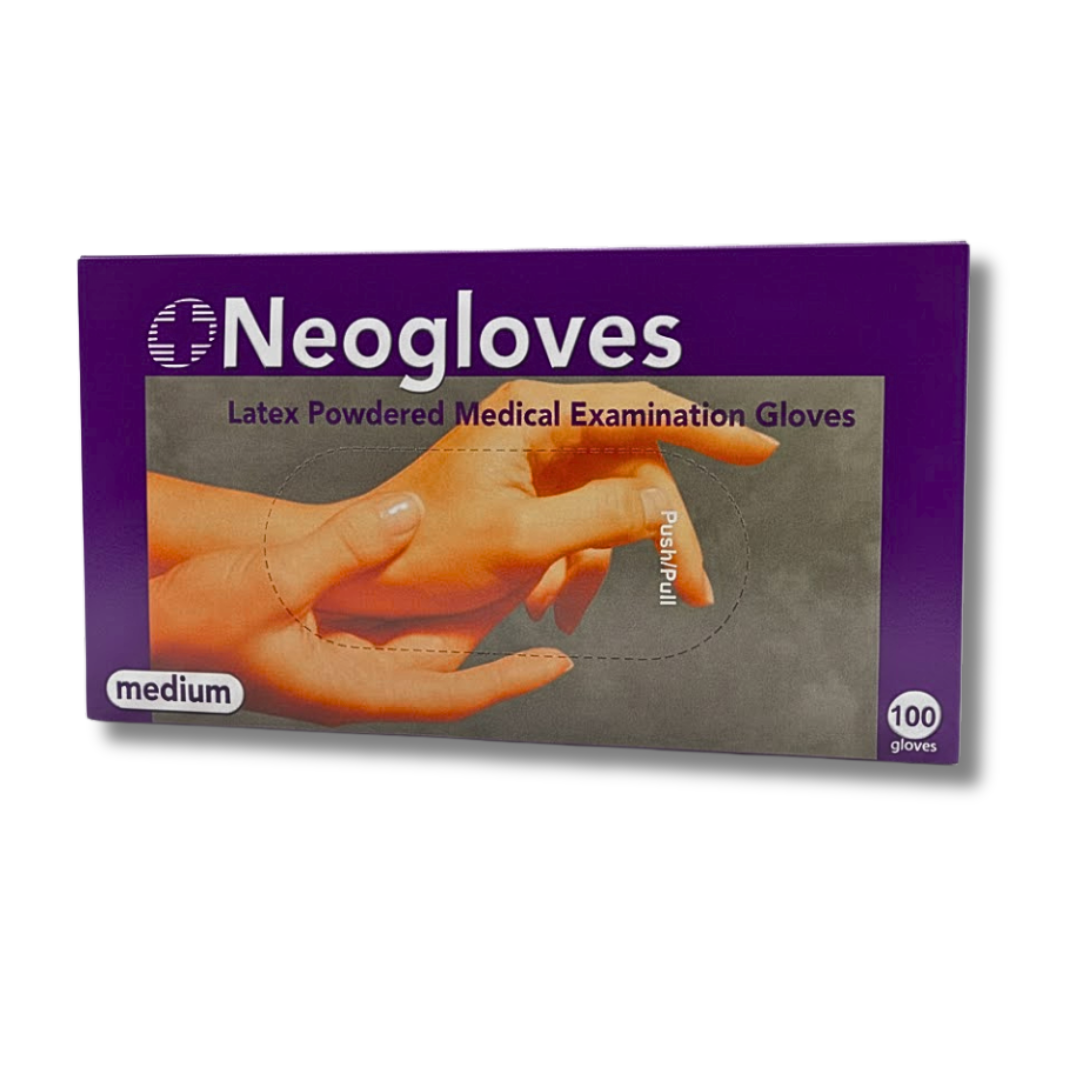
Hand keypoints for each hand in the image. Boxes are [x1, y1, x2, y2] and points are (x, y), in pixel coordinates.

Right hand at [150, 492, 571, 724]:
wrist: (142, 624)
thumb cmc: (189, 624)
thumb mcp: (267, 580)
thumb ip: (341, 548)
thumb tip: (408, 515)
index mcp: (346, 689)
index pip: (450, 693)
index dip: (508, 678)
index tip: (557, 664)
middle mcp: (349, 681)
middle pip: (445, 661)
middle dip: (495, 627)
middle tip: (539, 583)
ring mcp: (335, 663)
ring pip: (418, 640)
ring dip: (461, 609)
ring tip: (501, 569)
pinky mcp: (320, 639)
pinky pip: (386, 623)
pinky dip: (418, 596)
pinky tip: (429, 562)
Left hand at [313, 379, 778, 624]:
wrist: (363, 577)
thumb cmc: (422, 549)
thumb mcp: (519, 539)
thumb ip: (600, 517)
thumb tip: (663, 507)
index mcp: (535, 415)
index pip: (642, 409)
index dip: (707, 429)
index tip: (760, 451)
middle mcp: (542, 429)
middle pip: (639, 468)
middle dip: (662, 531)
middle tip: (693, 587)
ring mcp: (539, 464)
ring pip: (615, 504)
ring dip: (607, 560)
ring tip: (569, 608)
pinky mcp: (532, 498)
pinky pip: (583, 527)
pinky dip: (577, 568)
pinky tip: (551, 605)